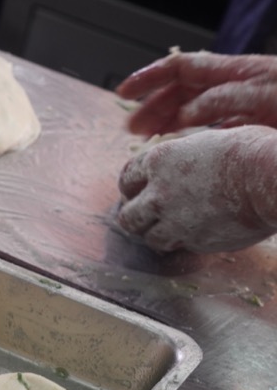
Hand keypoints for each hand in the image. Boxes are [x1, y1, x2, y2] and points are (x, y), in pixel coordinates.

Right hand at [116, 52, 276, 135]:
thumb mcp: (258, 94)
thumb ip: (219, 101)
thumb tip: (182, 115)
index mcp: (235, 71)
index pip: (181, 67)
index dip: (149, 77)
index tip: (124, 93)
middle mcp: (236, 88)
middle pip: (183, 92)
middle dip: (153, 108)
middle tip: (131, 130)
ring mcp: (245, 110)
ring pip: (196, 115)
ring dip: (170, 127)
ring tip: (150, 143)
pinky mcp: (253, 131)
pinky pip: (214, 135)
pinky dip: (195, 144)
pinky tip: (184, 155)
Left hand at [116, 126, 276, 252]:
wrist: (272, 179)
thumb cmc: (251, 151)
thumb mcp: (207, 142)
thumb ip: (183, 159)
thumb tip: (179, 165)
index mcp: (159, 161)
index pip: (127, 179)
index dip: (132, 186)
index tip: (138, 190)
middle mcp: (158, 194)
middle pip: (127, 216)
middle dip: (134, 216)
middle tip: (147, 216)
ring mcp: (173, 222)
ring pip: (148, 237)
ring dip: (155, 234)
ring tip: (169, 228)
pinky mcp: (193, 242)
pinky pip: (177, 247)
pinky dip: (181, 242)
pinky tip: (193, 234)